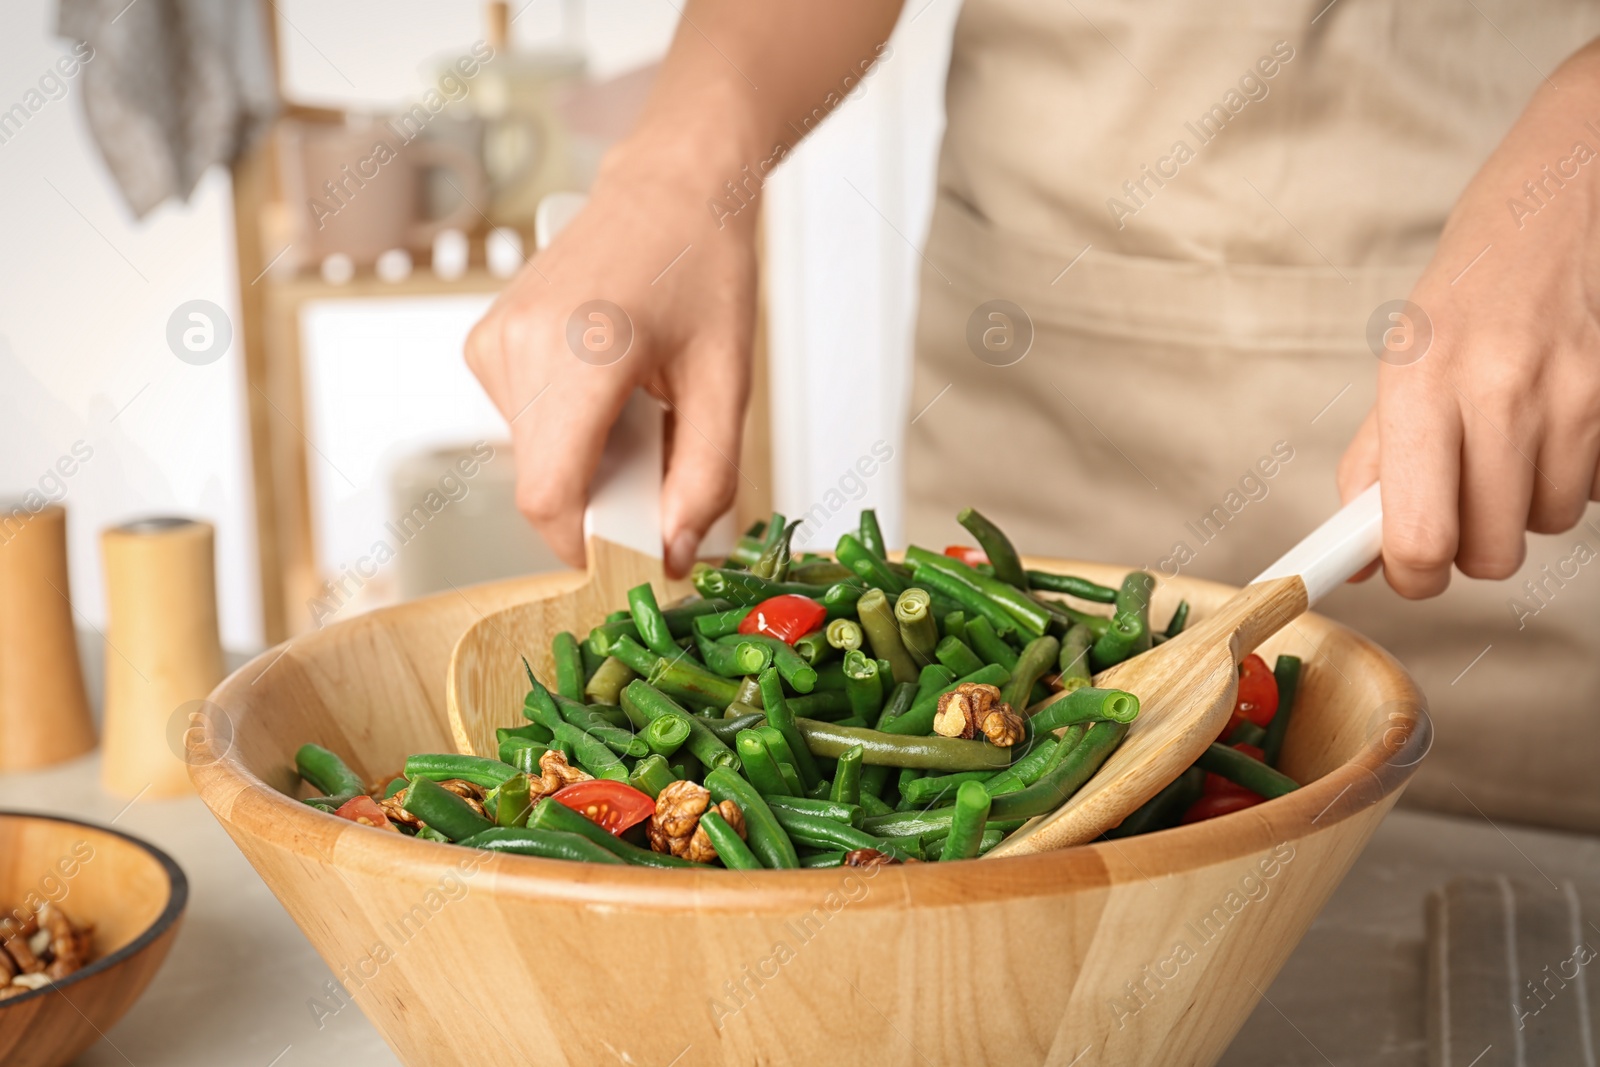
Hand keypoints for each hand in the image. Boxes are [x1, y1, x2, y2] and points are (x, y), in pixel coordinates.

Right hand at [466, 140, 757, 575]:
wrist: (670, 185)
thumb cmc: (704, 268)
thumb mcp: (727, 381)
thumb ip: (706, 477)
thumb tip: (674, 551)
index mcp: (580, 351)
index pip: (549, 495)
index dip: (588, 546)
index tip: (637, 552)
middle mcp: (518, 345)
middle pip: (543, 484)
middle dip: (603, 498)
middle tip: (660, 454)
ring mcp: (492, 342)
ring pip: (532, 460)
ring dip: (588, 463)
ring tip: (637, 406)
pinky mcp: (485, 343)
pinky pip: (524, 427)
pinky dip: (568, 432)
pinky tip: (606, 387)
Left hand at [1338, 40, 1599, 596]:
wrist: (1568, 185)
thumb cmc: (1474, 280)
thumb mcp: (1402, 360)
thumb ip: (1376, 462)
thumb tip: (1354, 559)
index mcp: (1418, 383)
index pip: (1415, 537)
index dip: (1410, 577)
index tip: (1406, 573)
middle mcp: (1495, 389)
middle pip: (1491, 551)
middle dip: (1473, 542)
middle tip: (1463, 496)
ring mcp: (1572, 390)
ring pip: (1549, 523)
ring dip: (1528, 502)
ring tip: (1515, 435)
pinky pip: (1596, 487)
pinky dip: (1576, 471)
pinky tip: (1562, 416)